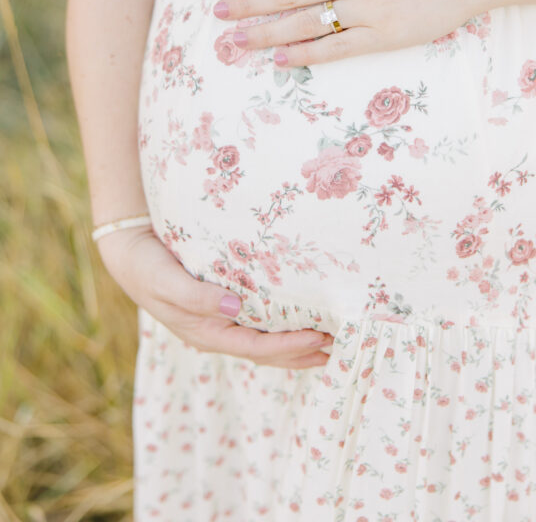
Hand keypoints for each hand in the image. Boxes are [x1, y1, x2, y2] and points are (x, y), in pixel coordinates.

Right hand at [97, 225, 334, 367]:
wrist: (128, 253)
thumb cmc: (147, 266)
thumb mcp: (167, 280)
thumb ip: (198, 296)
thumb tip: (235, 308)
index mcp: (204, 332)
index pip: (255, 347)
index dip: (288, 346)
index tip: (317, 339)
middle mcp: (213, 334)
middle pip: (264, 353)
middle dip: (299, 354)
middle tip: (336, 349)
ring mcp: (216, 324)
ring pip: (261, 344)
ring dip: (293, 347)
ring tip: (325, 346)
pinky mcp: (218, 310)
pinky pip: (254, 328)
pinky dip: (278, 332)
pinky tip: (295, 325)